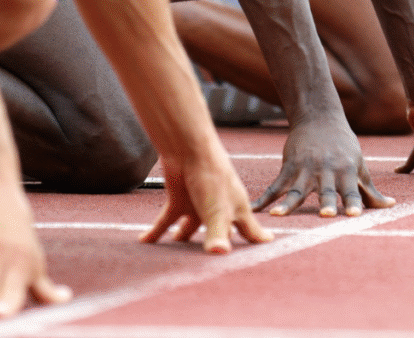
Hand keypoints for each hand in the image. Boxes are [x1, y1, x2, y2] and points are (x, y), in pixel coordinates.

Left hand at [141, 149, 272, 252]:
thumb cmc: (212, 176)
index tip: (269, 244)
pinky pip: (166, 221)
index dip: (259, 240)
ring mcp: (198, 205)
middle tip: (217, 265)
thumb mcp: (217, 211)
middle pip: (222, 232)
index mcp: (236, 210)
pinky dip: (156, 232)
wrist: (188, 148)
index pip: (251, 230)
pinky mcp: (179, 200)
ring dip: (183, 241)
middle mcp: (219, 209)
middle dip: (221, 246)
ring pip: (192, 229)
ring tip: (177, 259)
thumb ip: (218, 235)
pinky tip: (144, 241)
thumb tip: (220, 254)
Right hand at [252, 116, 394, 216]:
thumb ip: (370, 190)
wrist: (319, 119)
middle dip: (327, 203)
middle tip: (327, 216)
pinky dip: (264, 199)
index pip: (352, 190)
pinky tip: (255, 209)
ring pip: (296, 190)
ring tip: (279, 217)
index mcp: (346, 171)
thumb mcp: (359, 166)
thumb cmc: (344, 147)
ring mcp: (305, 169)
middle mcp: (326, 171)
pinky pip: (275, 186)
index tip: (356, 215)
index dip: (354, 202)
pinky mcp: (288, 167)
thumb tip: (391, 206)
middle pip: (326, 191)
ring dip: (288, 204)